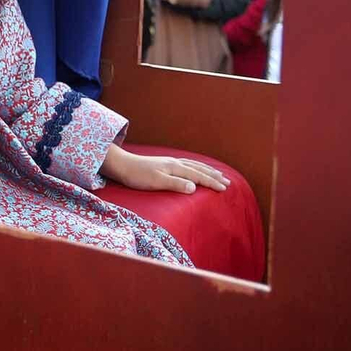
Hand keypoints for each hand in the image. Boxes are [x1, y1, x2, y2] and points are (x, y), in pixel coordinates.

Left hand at [101, 144, 228, 193]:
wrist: (122, 165)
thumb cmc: (137, 176)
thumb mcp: (156, 182)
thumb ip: (175, 184)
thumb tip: (194, 187)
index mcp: (175, 168)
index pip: (198, 176)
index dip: (212, 182)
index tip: (224, 188)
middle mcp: (175, 163)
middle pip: (199, 168)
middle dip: (214, 175)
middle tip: (228, 181)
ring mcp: (170, 162)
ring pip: (194, 164)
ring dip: (207, 169)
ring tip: (217, 173)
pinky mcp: (165, 163)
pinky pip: (187, 163)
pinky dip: (196, 165)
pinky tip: (195, 168)